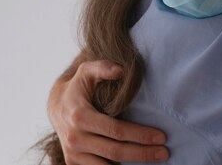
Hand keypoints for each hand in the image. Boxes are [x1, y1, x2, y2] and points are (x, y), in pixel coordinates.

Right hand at [48, 59, 168, 163]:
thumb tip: (121, 71)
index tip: (162, 136)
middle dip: (143, 154)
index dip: (140, 135)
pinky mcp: (73, 162)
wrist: (56, 106)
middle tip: (165, 152)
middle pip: (115, 152)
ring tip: (155, 158)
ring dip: (132, 164)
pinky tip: (134, 164)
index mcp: (80, 116)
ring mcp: (73, 153)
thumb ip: (103, 67)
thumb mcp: (87, 71)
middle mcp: (75, 138)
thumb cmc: (78, 86)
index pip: (116, 130)